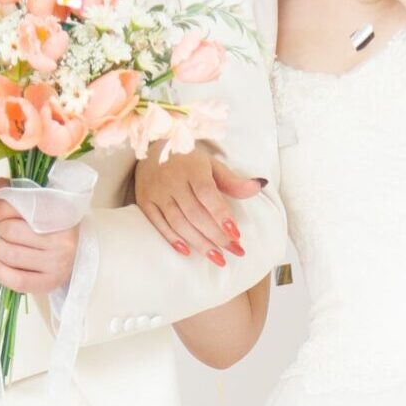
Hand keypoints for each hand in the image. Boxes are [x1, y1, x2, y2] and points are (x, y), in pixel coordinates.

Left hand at [0, 177, 77, 295]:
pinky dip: (1, 271)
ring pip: (10, 255)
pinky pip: (16, 280)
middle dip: (0, 229)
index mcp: (62, 212)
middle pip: (10, 231)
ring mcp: (58, 262)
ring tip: (4, 245)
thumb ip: (7, 190)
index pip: (20, 205)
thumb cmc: (49, 223)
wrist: (74, 252)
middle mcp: (64, 238)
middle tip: (4, 229)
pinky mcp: (50, 282)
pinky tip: (2, 263)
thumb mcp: (34, 201)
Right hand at [134, 142, 266, 266]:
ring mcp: (157, 192)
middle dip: (216, 236)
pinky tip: (188, 251)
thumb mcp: (211, 164)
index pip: (208, 194)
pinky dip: (172, 239)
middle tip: (235, 252)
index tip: (237, 234)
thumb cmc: (188, 160)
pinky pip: (157, 224)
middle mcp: (173, 181)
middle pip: (195, 213)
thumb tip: (260, 186)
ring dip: (198, 242)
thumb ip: (233, 180)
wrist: (153, 147)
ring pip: (178, 222)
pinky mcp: (145, 201)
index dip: (221, 214)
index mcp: (192, 168)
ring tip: (218, 258)